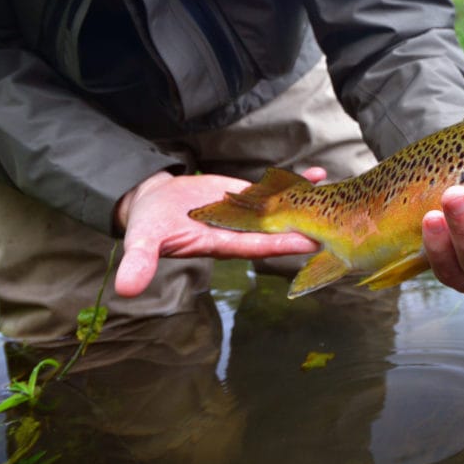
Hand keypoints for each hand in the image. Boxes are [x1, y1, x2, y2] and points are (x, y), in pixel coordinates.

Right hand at [113, 169, 324, 296]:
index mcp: (220, 244)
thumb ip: (138, 263)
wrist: (151, 202)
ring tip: (338, 196)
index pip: (255, 246)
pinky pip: (275, 191)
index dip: (280, 244)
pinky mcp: (246, 196)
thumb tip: (125, 288)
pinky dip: (296, 183)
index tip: (307, 243)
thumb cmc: (148, 225)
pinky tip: (318, 175)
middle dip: (307, 227)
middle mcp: (240, 232)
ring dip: (309, 204)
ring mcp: (246, 214)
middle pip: (279, 230)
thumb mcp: (141, 242)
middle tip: (338, 222)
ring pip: (283, 210)